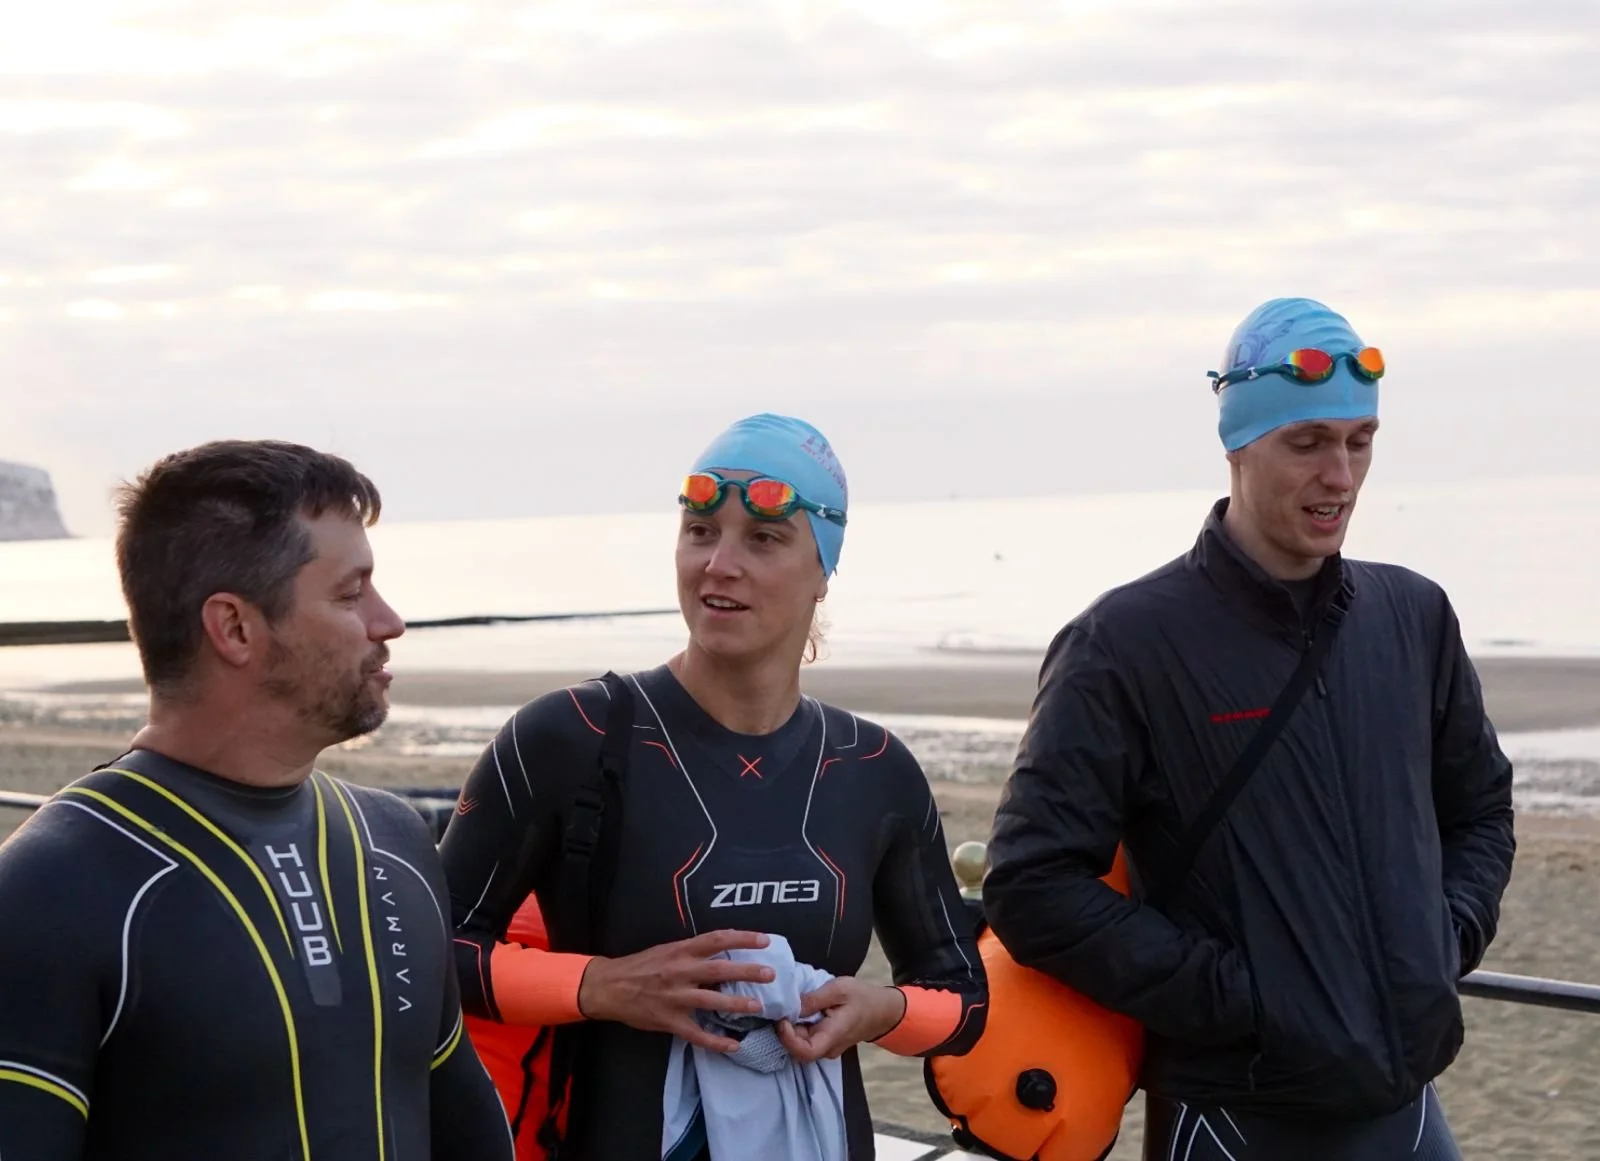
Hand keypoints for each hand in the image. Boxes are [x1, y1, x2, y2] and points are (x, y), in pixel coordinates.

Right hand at [577, 930, 774, 1051]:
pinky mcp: (669, 1020)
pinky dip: (715, 1042)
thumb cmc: (641, 966)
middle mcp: (680, 972)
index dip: (743, 938)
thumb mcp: (667, 950)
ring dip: (736, 1003)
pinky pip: (696, 1034)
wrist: (609, 986)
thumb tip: (724, 952)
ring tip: (757, 1006)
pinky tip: (733, 1046)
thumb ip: (692, 952)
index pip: (717, 939)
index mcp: (681, 951)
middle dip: (747, 971)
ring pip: (711, 1000)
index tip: (765, 939)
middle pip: (719, 969)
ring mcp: (675, 997)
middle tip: (770, 974)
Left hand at [776, 978, 906, 1062]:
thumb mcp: (838, 989)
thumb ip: (814, 999)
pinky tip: (798, 1011)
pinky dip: (797, 1027)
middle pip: (798, 1049)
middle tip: (781, 1008)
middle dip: (785, 1031)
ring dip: (791, 1029)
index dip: (788, 1040)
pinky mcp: (824, 1043)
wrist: (881, 1010)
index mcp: (833, 1036)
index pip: (805, 1052)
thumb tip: (790, 1007)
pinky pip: (806, 1039)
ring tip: (789, 1007)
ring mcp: (826, 1048)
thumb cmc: (862, 998)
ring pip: (800, 1045)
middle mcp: (828, 1048)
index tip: (782, 1019)